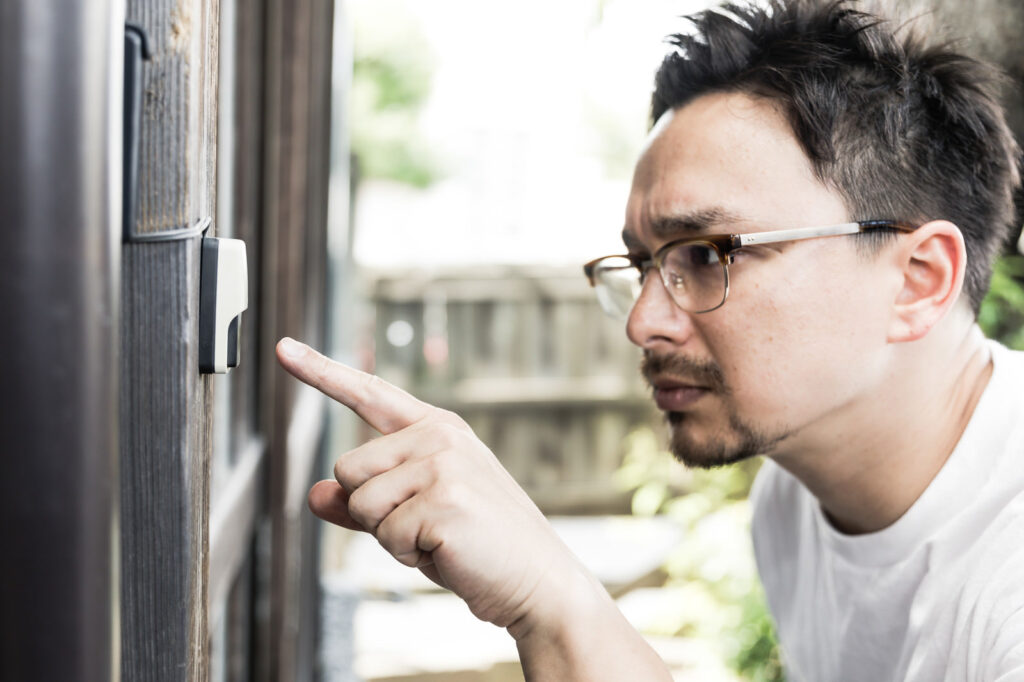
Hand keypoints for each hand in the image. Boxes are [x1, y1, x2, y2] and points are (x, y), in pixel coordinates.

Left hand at [276, 337, 587, 630]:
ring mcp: (445, 465)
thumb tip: (314, 494)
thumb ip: (363, 504)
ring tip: (438, 539)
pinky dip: (408, 556)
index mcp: (436, 429)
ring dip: (389, 536)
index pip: (370, 393)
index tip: (283, 348)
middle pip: (348, 467)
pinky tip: (448, 551)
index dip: (322, 371)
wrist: (538, 582)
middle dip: (371, 511)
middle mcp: (440, 436)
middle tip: (424, 526)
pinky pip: (385, 535)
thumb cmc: (477, 547)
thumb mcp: (415, 517)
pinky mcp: (446, 500)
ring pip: (361, 503)